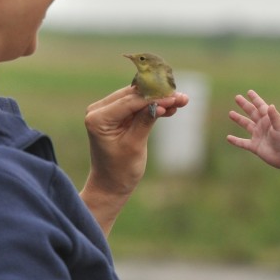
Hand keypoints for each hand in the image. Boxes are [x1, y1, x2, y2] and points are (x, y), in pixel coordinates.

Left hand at [81, 86, 187, 234]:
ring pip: (138, 98)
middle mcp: (99, 110)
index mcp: (98, 118)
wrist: (110, 184)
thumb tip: (160, 104)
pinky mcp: (117, 114)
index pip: (129, 101)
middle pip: (134, 95)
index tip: (174, 97)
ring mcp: (107, 111)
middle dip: (159, 96)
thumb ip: (145, 122)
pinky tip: (171, 109)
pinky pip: (138, 106)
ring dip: (159, 100)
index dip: (154, 98)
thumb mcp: (134, 145)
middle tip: (181, 97)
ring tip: (181, 101)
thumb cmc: (120, 169)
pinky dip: (154, 107)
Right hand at [227, 89, 279, 169]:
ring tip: (231, 113)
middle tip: (237, 97)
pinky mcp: (254, 146)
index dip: (255, 99)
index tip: (249, 92)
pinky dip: (235, 140)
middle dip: (244, 105)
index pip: (261, 107)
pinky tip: (228, 137)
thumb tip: (270, 105)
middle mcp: (262, 126)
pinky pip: (242, 143)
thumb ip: (274, 117)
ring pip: (246, 125)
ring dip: (238, 119)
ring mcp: (258, 135)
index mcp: (269, 120)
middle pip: (251, 113)